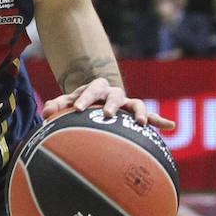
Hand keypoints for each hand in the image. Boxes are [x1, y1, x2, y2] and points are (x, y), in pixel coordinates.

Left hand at [41, 76, 175, 131]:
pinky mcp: (135, 114)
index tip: (77, 109)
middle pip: (114, 95)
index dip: (84, 98)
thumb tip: (45, 112)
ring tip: (142, 123)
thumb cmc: (80, 103)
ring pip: (136, 104)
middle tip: (107, 114)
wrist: (97, 99)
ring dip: (140, 112)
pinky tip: (170, 126)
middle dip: (111, 104)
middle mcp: (113, 94)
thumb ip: (56, 105)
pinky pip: (151, 116)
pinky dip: (160, 120)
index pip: (91, 89)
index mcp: (96, 88)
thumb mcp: (67, 102)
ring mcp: (126, 103)